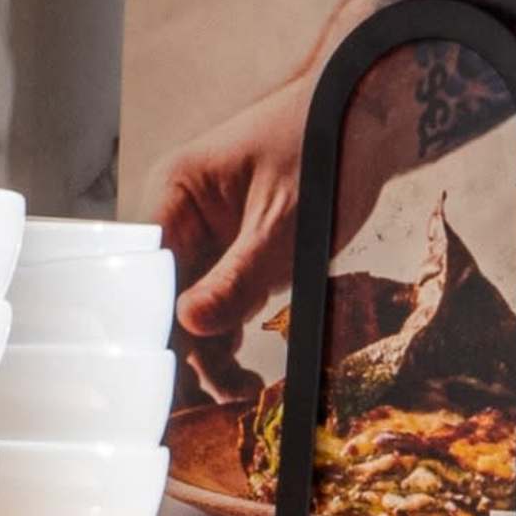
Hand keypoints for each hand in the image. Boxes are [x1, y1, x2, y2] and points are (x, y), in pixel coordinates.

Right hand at [162, 52, 424, 372]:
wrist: (371, 119)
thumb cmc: (326, 144)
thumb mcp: (283, 222)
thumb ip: (237, 278)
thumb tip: (192, 327)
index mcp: (175, 193)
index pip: (144, 272)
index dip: (154, 323)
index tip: (172, 372)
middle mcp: (181, 216)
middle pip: (164, 297)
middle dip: (188, 348)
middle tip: (217, 397)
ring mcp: (207, 236)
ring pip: (192, 307)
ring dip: (211, 351)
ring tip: (242, 391)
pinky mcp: (233, 252)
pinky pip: (218, 301)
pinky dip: (230, 333)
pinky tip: (242, 370)